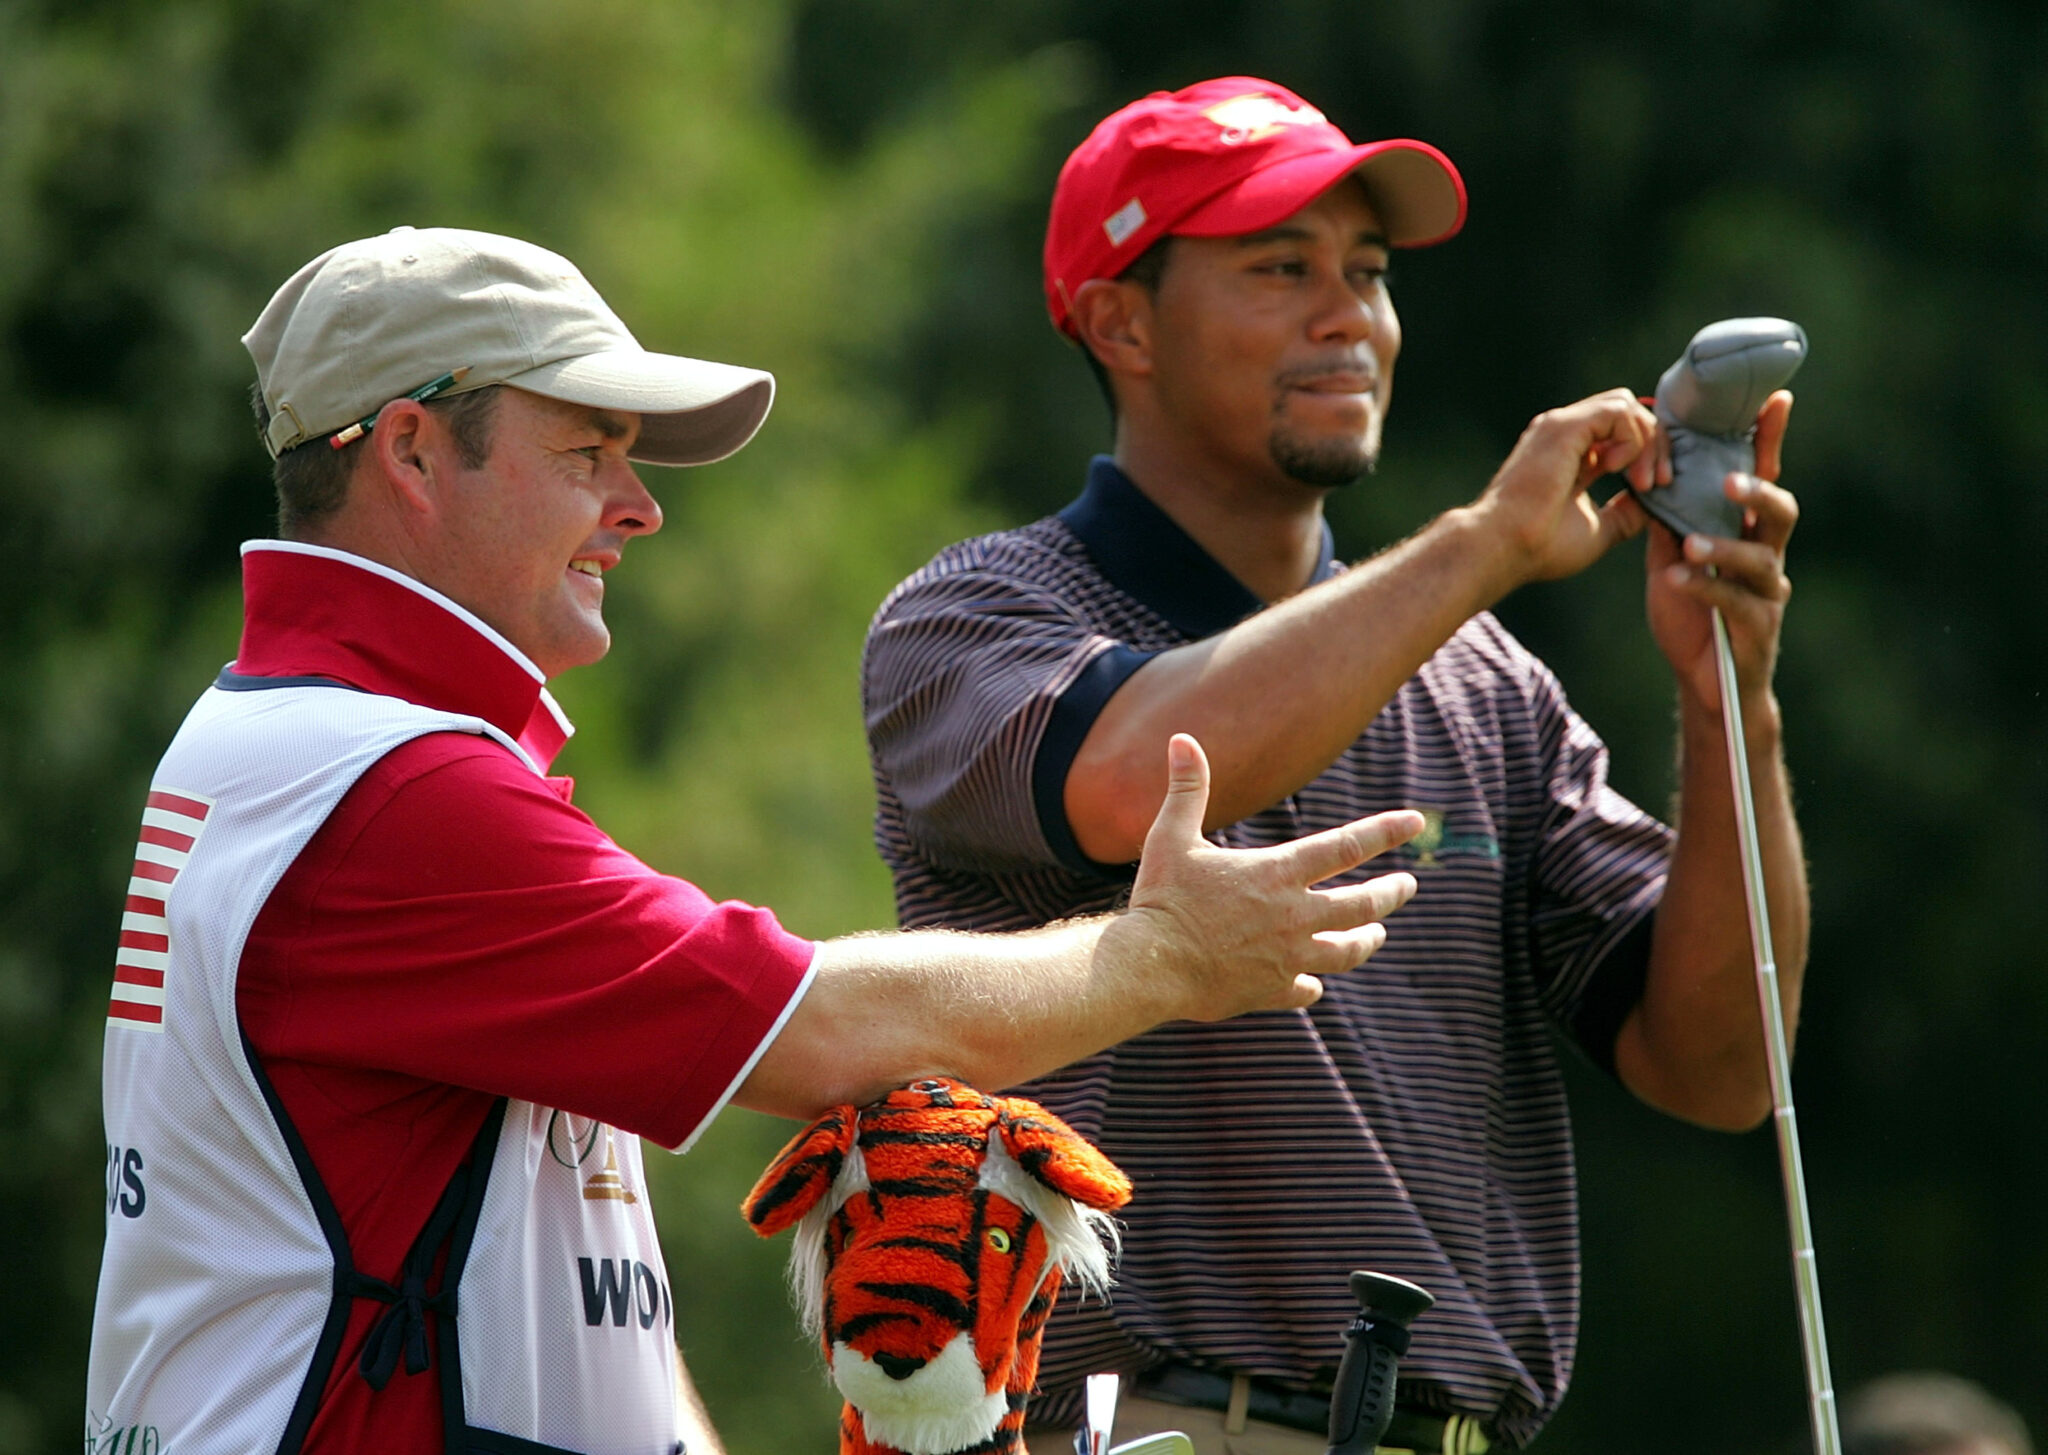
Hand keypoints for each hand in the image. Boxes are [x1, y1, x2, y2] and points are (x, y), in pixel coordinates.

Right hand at [1122, 734, 1420, 1017]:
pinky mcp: (1272, 990)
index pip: (1347, 846)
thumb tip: (1181, 739)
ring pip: (1347, 951)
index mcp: (1277, 874)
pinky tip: (1313, 984)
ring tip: (1377, 934)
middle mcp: (1294, 915)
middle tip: (1409, 885)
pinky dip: (1312, 985)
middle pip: (1363, 904)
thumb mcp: (1172, 836)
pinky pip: (1306, 990)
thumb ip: (1187, 789)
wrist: (1152, 966)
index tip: (1416, 822)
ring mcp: (1288, 957)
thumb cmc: (1162, 898)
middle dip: (1392, 892)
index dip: (1385, 831)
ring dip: (1367, 940)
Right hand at [1472, 388, 1671, 585]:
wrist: (1504, 548)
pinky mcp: (1564, 427)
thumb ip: (1627, 512)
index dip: (1649, 451)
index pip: (1621, 429)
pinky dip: (1630, 439)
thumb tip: (1655, 503)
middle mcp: (1564, 433)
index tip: (1657, 488)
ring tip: (1642, 482)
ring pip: (1625, 405)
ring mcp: (1561, 426)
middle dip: (1655, 442)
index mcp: (1571, 453)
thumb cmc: (1541, 546)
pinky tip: (1616, 469)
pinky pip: (1617, 411)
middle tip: (1658, 482)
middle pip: (1628, 410)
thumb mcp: (1600, 529)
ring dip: (1646, 441)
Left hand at [1643, 390, 1797, 710]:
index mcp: (1748, 535)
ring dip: (1724, 546)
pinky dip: (1704, 587)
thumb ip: (1668, 522)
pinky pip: (1734, 603)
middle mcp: (1767, 559)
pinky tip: (1677, 579)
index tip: (1775, 399)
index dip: (1770, 442)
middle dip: (1758, 491)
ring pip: (1760, 560)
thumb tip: (1648, 476)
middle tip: (1728, 480)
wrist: (1706, 686)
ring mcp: (1766, 596)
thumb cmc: (1692, 618)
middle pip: (1782, 513)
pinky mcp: (1755, 631)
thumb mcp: (1671, 561)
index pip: (1763, 480)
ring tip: (1691, 542)